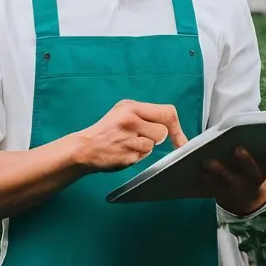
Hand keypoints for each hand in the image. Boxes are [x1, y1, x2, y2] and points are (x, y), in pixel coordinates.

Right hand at [69, 100, 187, 172]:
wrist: (85, 147)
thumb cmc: (108, 129)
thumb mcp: (124, 111)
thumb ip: (147, 115)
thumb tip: (175, 130)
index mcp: (131, 108)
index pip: (167, 113)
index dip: (177, 127)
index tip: (180, 139)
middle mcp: (130, 121)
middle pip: (162, 132)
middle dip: (155, 137)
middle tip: (139, 136)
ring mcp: (128, 140)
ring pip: (152, 146)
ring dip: (144, 147)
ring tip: (128, 143)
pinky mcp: (127, 157)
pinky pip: (142, 157)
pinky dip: (136, 156)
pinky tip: (123, 151)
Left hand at [203, 146, 265, 215]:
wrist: (245, 200)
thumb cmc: (254, 171)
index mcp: (265, 168)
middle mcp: (252, 179)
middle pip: (250, 171)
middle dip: (244, 160)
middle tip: (237, 148)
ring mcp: (235, 187)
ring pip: (227, 179)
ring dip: (218, 170)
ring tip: (208, 160)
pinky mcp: (219, 191)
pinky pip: (211, 185)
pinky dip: (204, 178)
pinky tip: (196, 169)